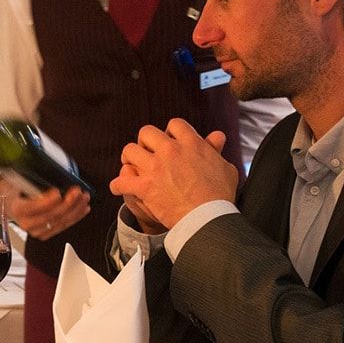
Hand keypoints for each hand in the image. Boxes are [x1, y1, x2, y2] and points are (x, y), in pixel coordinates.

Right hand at [0, 184, 89, 239]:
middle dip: (67, 203)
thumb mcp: (19, 181)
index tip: (58, 192)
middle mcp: (26, 223)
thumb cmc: (17, 190)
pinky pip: (63, 226)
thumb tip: (52, 175)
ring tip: (84, 198)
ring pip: (60, 222)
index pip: (33, 207)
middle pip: (50, 215)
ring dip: (75, 210)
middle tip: (77, 192)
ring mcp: (36, 230)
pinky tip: (83, 208)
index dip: (47, 201)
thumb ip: (32, 180)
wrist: (11, 203)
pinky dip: (75, 217)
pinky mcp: (46, 233)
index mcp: (17, 208)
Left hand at [108, 120, 237, 228]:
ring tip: (131, 166)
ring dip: (129, 158)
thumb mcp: (226, 167)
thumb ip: (216, 149)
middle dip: (145, 141)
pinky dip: (118, 185)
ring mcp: (155, 168)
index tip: (170, 141)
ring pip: (130, 150)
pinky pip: (121, 181)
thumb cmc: (220, 195)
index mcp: (190, 143)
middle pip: (147, 132)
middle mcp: (170, 151)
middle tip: (146, 152)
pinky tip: (119, 188)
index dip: (170, 132)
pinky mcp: (144, 186)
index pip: (174, 124)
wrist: (208, 217)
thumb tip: (217, 136)